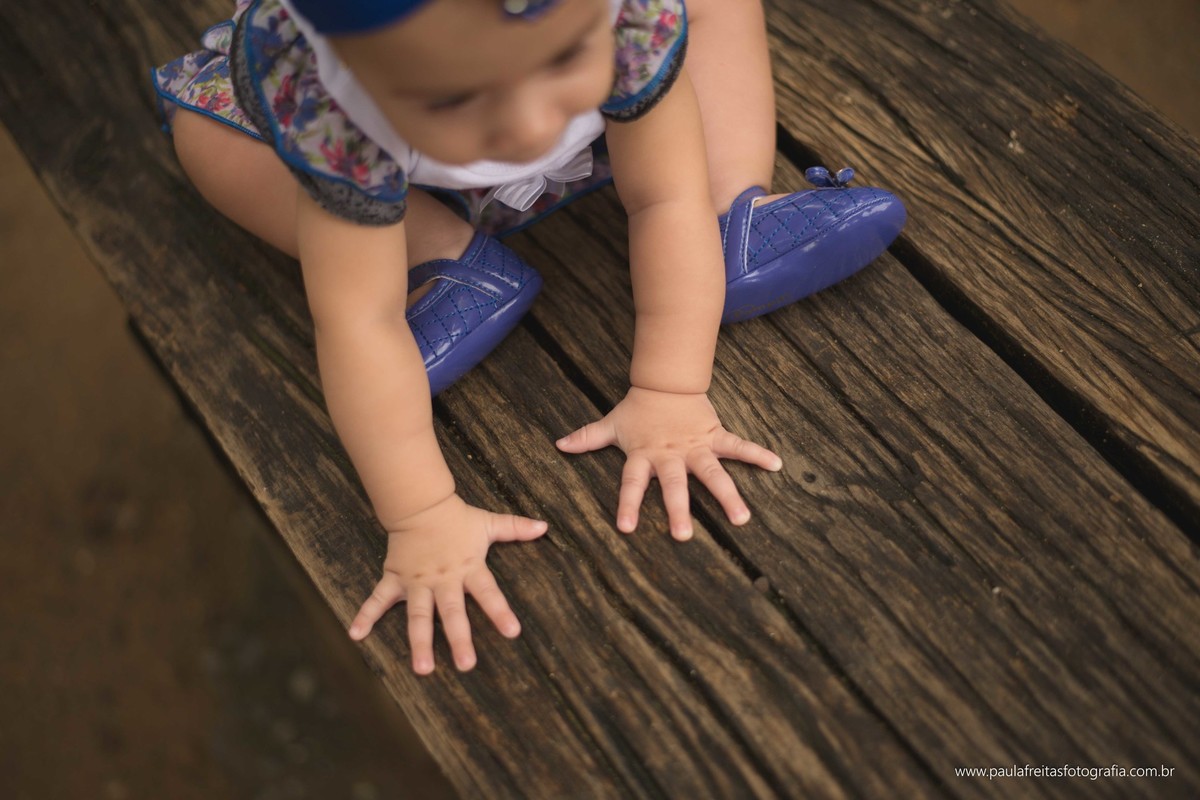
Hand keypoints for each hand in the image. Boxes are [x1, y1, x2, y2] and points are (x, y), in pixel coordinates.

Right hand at [347, 493, 546, 674]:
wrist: (420, 504)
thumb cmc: (457, 518)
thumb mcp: (489, 523)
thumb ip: (516, 528)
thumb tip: (545, 527)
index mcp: (468, 568)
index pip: (489, 593)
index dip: (500, 611)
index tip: (513, 632)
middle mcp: (443, 580)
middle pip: (452, 613)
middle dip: (459, 639)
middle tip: (466, 666)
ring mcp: (417, 582)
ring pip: (418, 616)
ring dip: (419, 642)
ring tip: (422, 670)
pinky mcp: (395, 579)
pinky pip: (378, 599)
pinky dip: (365, 616)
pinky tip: (355, 635)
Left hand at [556, 387, 782, 539]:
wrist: (666, 381)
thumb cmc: (638, 409)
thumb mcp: (611, 424)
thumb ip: (588, 437)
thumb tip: (558, 445)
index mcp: (644, 455)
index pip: (633, 482)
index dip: (629, 503)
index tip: (627, 527)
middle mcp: (670, 455)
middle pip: (675, 485)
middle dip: (679, 509)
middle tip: (683, 536)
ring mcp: (695, 447)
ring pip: (712, 473)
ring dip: (727, 495)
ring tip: (741, 519)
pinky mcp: (714, 436)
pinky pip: (738, 447)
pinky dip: (757, 454)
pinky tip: (776, 464)